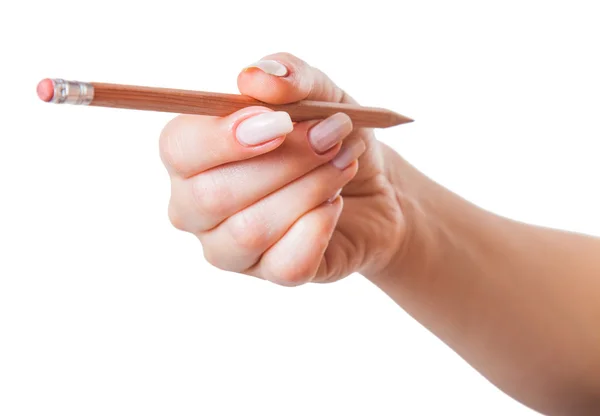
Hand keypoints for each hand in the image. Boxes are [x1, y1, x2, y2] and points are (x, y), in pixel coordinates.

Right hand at [159, 53, 406, 285]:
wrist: (373, 187)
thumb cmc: (331, 136)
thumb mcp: (320, 93)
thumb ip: (288, 75)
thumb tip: (254, 78)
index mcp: (193, 154)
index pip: (179, 149)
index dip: (224, 138)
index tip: (280, 122)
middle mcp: (197, 206)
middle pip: (214, 195)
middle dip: (285, 162)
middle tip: (332, 136)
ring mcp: (229, 247)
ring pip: (250, 230)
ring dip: (310, 189)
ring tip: (342, 163)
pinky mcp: (269, 274)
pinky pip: (287, 263)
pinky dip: (320, 227)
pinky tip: (333, 206)